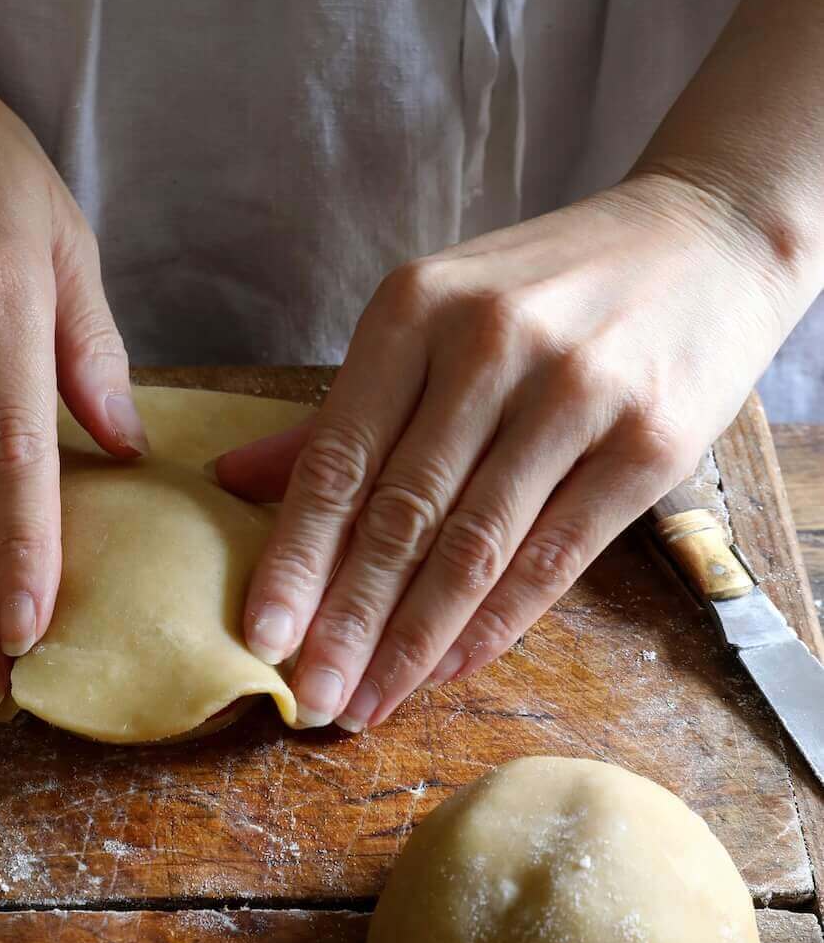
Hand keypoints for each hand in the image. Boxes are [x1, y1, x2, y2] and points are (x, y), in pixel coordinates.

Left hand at [214, 170, 806, 731]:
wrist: (704, 239)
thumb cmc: (548, 286)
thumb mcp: (436, 312)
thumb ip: (344, 406)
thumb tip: (237, 480)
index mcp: (415, 307)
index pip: (337, 456)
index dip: (295, 558)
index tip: (259, 638)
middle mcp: (489, 345)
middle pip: (400, 511)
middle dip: (346, 620)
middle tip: (308, 700)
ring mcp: (574, 393)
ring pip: (473, 545)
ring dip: (413, 641)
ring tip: (367, 703)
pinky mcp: (647, 443)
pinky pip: (555, 557)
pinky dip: (495, 624)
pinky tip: (449, 669)